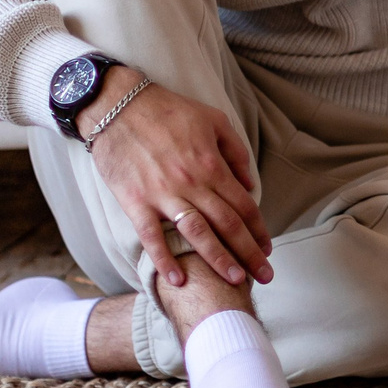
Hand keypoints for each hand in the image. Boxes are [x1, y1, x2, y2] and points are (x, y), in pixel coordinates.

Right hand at [82, 66, 271, 289]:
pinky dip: (164, 260)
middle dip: (249, 253)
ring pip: (197, 234)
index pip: (243, 206)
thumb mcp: (214, 120)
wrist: (119, 106)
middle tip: (265, 276)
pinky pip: (151, 237)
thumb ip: (235, 152)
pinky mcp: (135, 202)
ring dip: (218, 260)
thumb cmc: (168, 110)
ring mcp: (163, 195)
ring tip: (235, 282)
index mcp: (212, 165)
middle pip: (228, 225)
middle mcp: (192, 184)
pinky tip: (177, 280)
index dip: (258, 231)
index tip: (268, 250)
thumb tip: (249, 184)